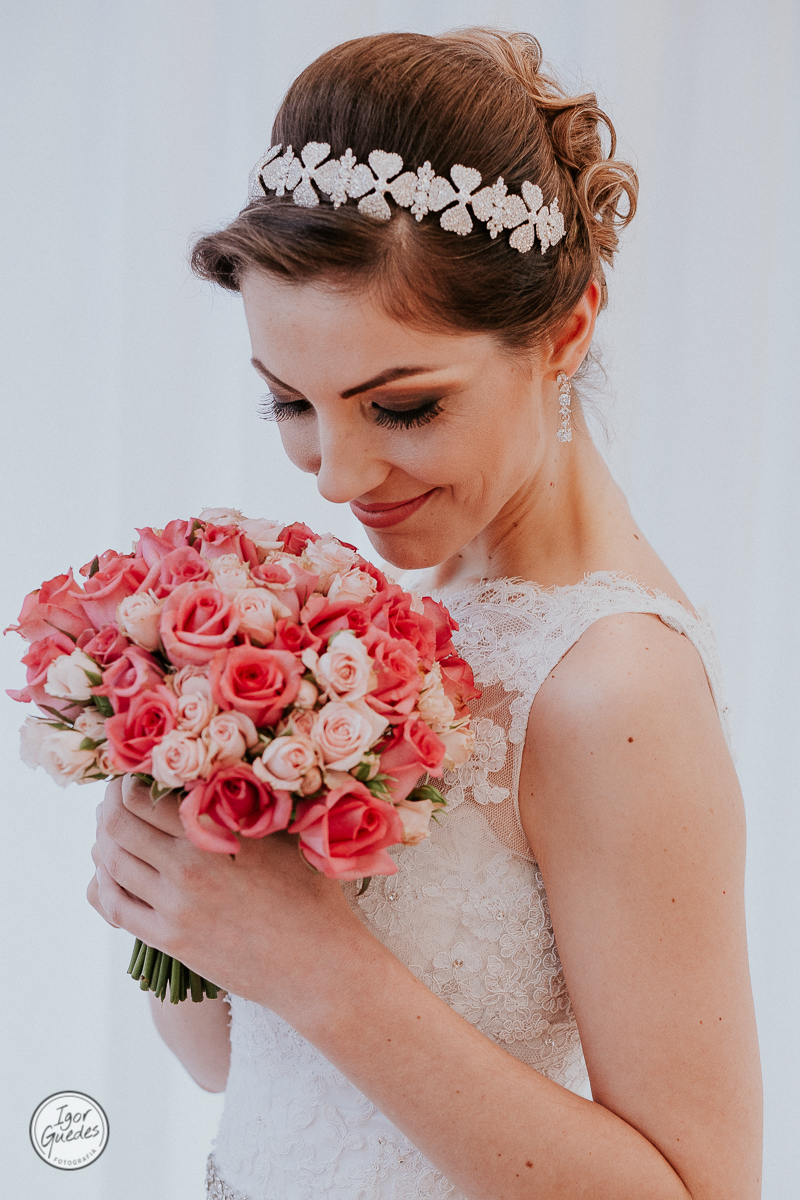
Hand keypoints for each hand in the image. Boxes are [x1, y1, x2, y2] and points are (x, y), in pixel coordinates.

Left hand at [87, 776, 367, 1019]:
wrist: (317, 964)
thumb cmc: (310, 894)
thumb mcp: (283, 836)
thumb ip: (246, 804)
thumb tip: (218, 769)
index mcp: (214, 835)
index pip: (142, 796)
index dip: (128, 780)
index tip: (135, 774)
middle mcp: (186, 869)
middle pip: (117, 826)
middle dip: (109, 806)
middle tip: (116, 799)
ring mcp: (174, 908)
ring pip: (110, 866)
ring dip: (103, 843)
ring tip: (111, 833)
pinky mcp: (170, 941)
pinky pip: (115, 907)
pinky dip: (102, 885)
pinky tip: (109, 875)